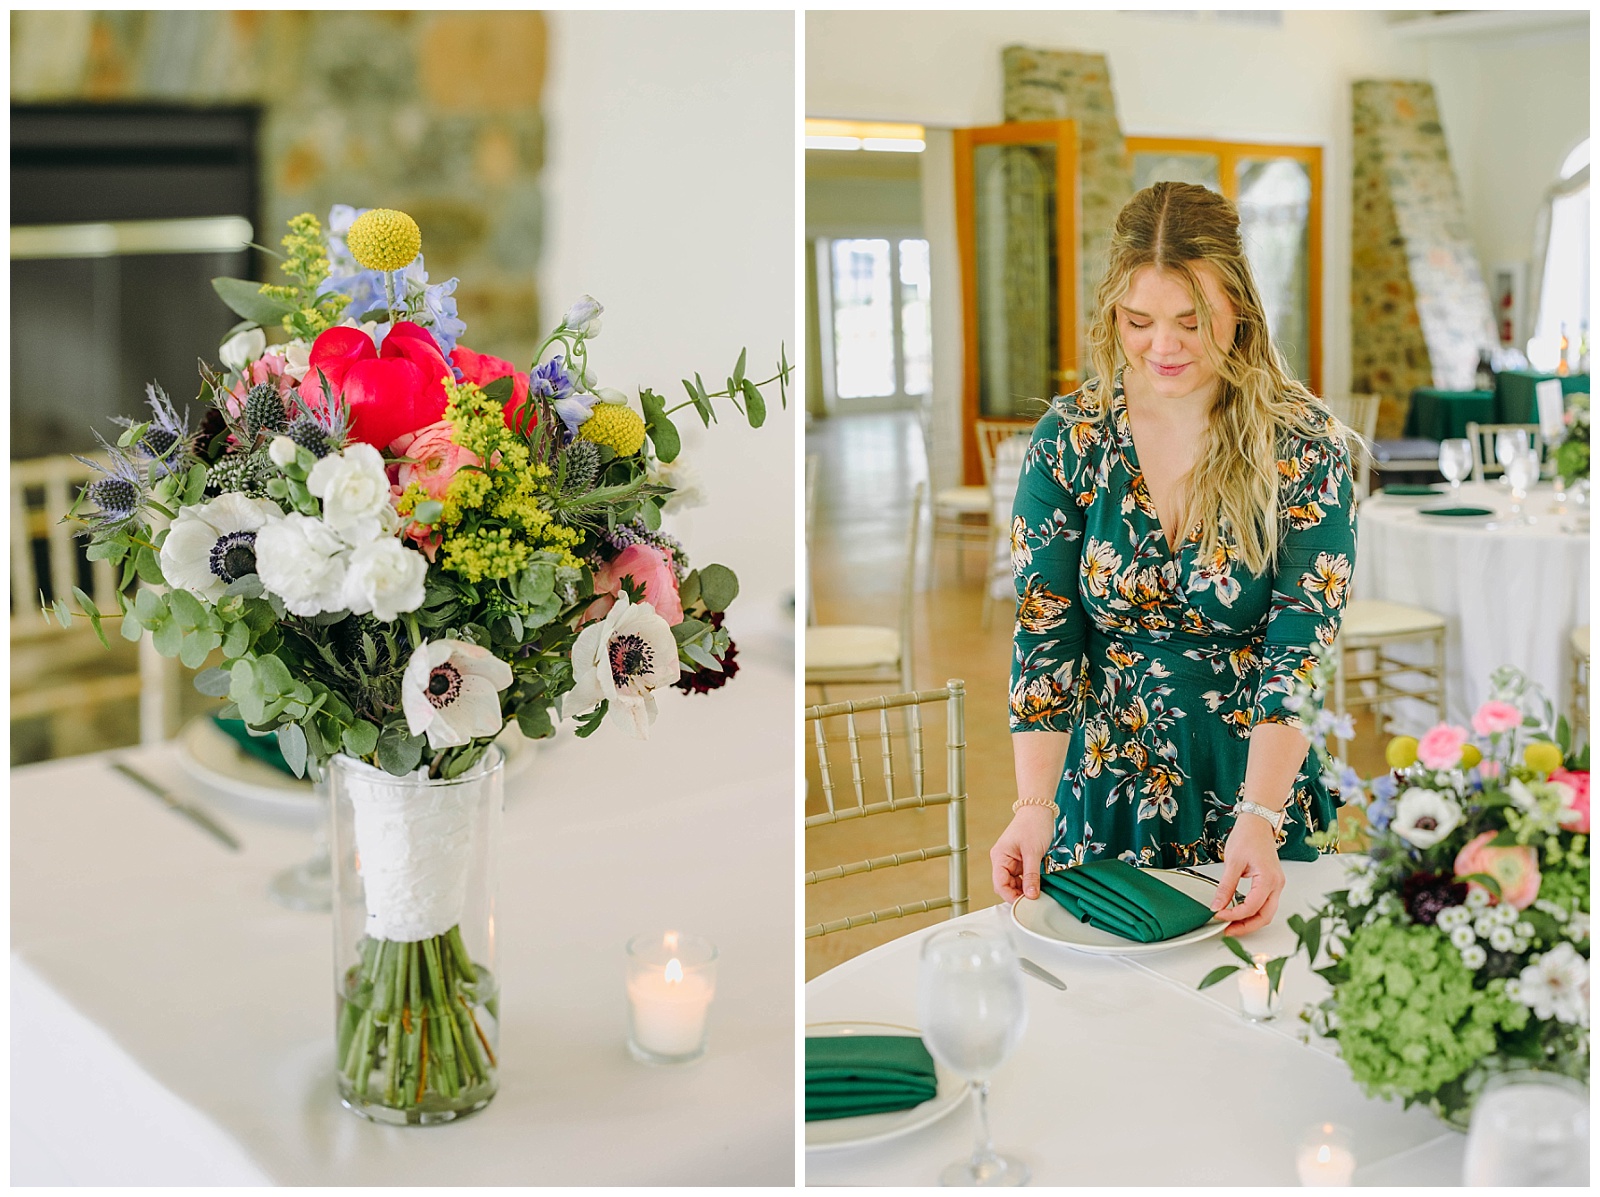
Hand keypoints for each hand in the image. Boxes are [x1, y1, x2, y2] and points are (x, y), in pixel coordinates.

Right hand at [990, 806, 1056, 903]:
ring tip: (1038, 893)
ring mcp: (1011, 861)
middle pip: (1005, 886)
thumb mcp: (1033, 852)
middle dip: (1018, 894)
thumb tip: (1031, 896)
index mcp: (999, 857)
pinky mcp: (1020, 860)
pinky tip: (1039, 885)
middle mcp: (1002, 860)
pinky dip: (1029, 882)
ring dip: (1025, 889)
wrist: (1039, 809)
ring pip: (1014, 883)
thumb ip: (1031, 876)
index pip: (999, 884)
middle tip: (1034, 900)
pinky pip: (1022, 877)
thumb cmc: (1033, 824)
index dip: (1011, 896)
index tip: (1025, 904)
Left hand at [1210, 815, 1285, 936]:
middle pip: (1265, 916)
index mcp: (1268, 879)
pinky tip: (1238, 912)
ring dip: (1249, 921)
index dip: (1234, 915)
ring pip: (1266, 913)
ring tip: (1230, 924)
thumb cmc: (1248, 836)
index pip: (1252, 906)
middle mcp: (1276, 884)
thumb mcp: (1233, 862)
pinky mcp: (1271, 884)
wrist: (1257, 823)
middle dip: (1246, 926)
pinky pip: (1265, 904)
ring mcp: (1276, 885)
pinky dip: (1252, 912)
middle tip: (1226, 930)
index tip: (1219, 915)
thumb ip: (1225, 886)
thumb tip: (1217, 905)